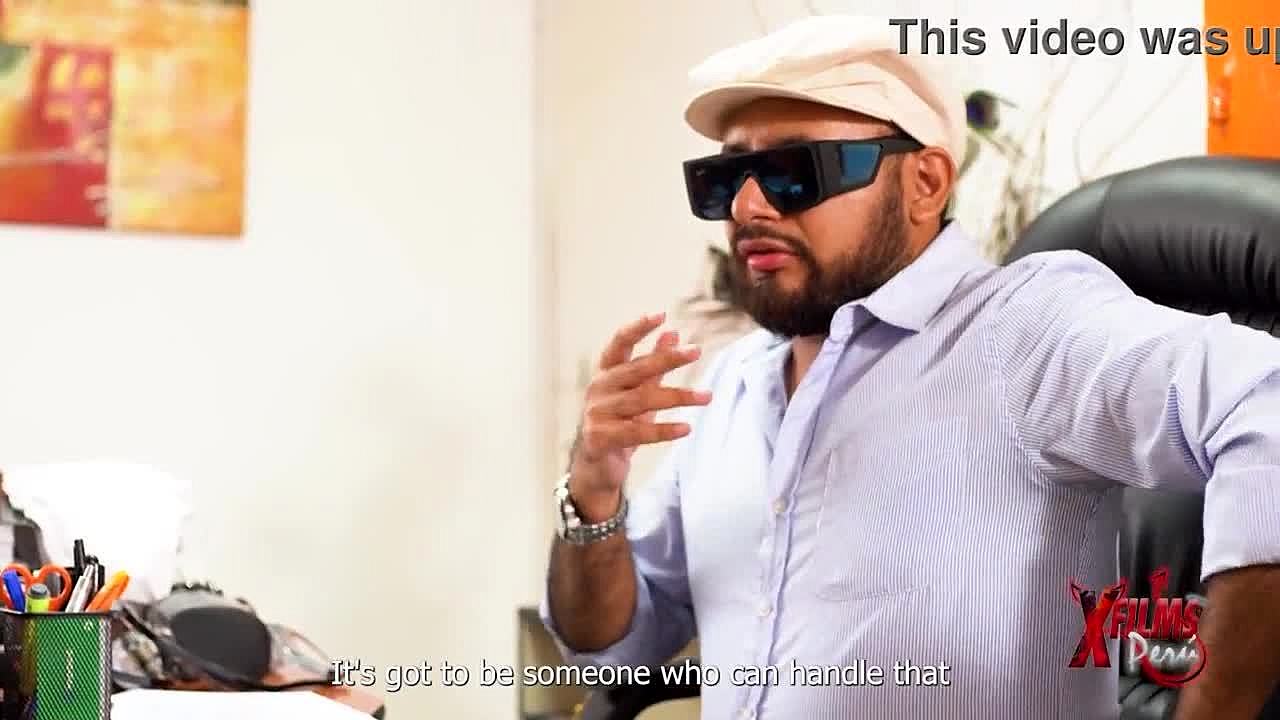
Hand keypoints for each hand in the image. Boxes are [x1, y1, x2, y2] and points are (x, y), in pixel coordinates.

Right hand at [569, 312, 711, 519]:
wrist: (597, 467)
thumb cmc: (620, 423)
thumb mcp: (638, 391)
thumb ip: (653, 364)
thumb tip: (673, 332)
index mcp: (606, 374)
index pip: (619, 345)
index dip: (638, 329)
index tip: (661, 315)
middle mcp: (598, 389)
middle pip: (636, 370)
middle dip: (667, 359)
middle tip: (696, 351)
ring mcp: (597, 414)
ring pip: (642, 400)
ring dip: (678, 396)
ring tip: (706, 396)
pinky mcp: (601, 438)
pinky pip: (638, 432)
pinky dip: (664, 430)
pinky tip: (686, 428)